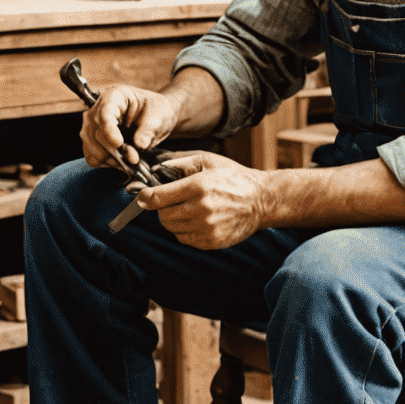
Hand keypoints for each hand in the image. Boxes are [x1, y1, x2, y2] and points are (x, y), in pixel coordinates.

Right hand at [81, 85, 180, 173]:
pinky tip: (120, 162)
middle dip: (113, 150)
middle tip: (134, 158)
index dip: (109, 130)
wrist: (155, 119)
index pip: (104, 112)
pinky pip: (90, 156)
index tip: (119, 144)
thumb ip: (149, 130)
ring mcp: (93, 124)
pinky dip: (104, 163)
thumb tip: (139, 145)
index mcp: (115, 95)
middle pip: (95, 132)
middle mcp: (99, 108)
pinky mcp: (94, 140)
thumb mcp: (159, 116)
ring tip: (128, 160)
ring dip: (109, 158)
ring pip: (90, 145)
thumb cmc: (156, 112)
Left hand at [135, 151, 269, 249]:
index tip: (142, 197)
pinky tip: (197, 221)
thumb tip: (155, 170)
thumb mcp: (208, 161)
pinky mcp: (211, 241)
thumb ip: (180, 163)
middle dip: (162, 208)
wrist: (262, 201)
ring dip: (174, 220)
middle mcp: (200, 209)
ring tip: (188, 210)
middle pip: (162, 216)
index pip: (157, 197)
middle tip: (172, 201)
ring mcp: (206, 228)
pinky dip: (185, 231)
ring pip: (172, 229)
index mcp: (198, 186)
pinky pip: (184, 239)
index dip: (145, 197)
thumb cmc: (234, 178)